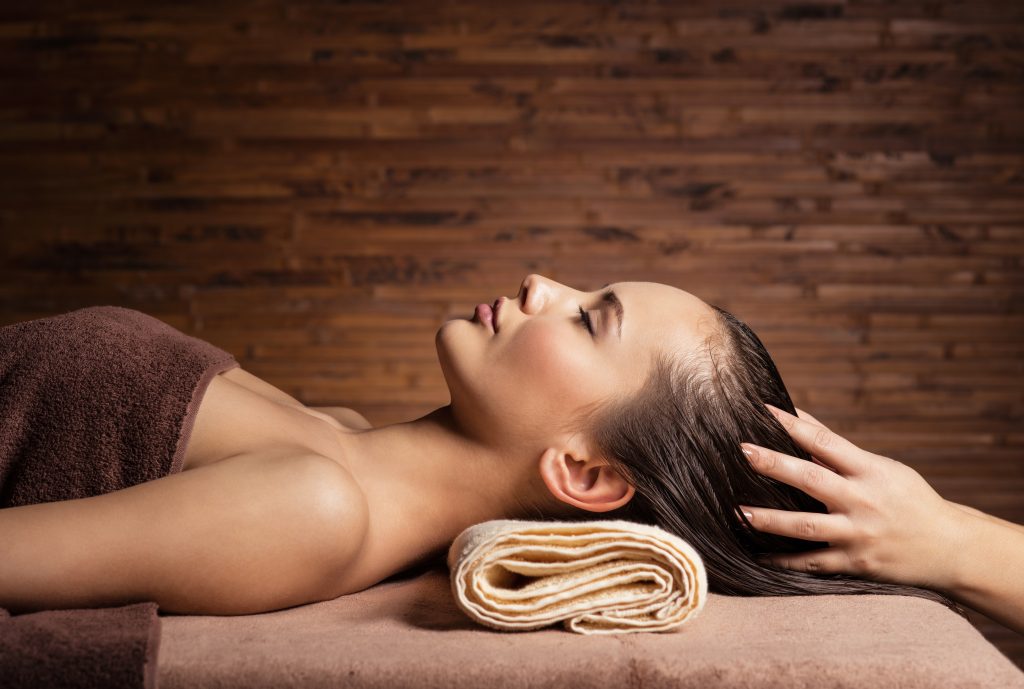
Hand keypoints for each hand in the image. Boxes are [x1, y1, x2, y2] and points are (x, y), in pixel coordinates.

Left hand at [738, 404, 969, 591]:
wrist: (949, 548)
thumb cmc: (908, 499)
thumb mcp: (882, 467)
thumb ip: (836, 447)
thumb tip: (796, 416)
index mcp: (870, 471)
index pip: (826, 443)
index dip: (794, 426)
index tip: (764, 412)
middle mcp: (863, 501)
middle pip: (812, 480)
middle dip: (775, 465)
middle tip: (743, 452)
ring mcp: (858, 535)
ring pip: (807, 527)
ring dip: (771, 520)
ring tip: (739, 511)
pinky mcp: (856, 563)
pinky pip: (813, 563)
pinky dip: (785, 561)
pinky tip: (758, 555)